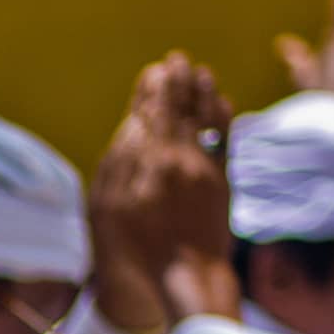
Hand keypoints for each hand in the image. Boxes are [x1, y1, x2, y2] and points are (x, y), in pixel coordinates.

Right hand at [90, 52, 239, 332]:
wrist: (187, 273)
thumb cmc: (139, 247)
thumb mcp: (109, 210)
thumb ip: (117, 166)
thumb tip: (129, 128)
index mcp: (151, 162)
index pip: (152, 115)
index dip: (153, 90)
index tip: (155, 70)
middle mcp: (180, 159)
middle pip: (179, 111)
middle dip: (178, 83)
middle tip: (178, 60)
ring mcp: (205, 169)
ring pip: (205, 120)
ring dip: (203, 93)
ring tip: (202, 72)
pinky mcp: (222, 182)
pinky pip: (224, 140)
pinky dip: (223, 119)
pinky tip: (223, 104)